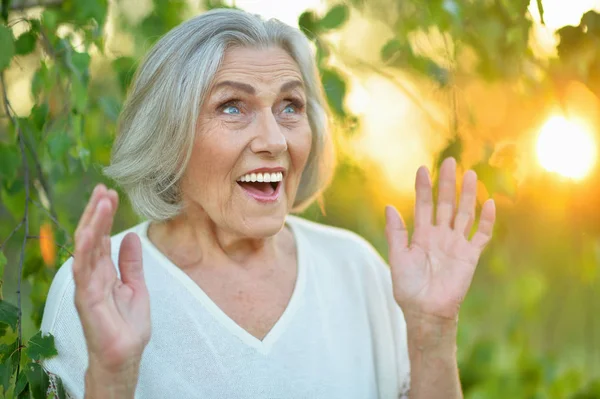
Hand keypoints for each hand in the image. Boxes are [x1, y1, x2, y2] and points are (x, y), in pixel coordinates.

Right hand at [72, 184, 150, 378]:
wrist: (126, 354)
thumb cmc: (127, 324)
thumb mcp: (136, 286)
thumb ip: (131, 263)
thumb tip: (132, 235)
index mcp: (104, 271)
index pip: (102, 237)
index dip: (104, 216)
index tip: (109, 193)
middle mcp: (92, 274)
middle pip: (92, 237)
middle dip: (96, 213)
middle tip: (103, 189)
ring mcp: (87, 285)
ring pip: (86, 248)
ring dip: (92, 224)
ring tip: (99, 201)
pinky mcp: (87, 299)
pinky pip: (83, 271)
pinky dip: (85, 251)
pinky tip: (88, 232)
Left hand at [385, 157, 495, 322]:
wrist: (425, 311)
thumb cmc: (408, 287)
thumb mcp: (398, 257)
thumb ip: (395, 232)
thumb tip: (389, 206)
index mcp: (421, 234)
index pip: (423, 205)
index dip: (423, 188)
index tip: (422, 169)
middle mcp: (440, 235)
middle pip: (445, 204)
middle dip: (447, 183)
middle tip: (450, 161)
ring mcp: (456, 244)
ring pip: (464, 213)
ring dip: (468, 195)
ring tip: (471, 175)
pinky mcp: (470, 256)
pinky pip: (482, 235)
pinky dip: (487, 221)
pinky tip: (489, 204)